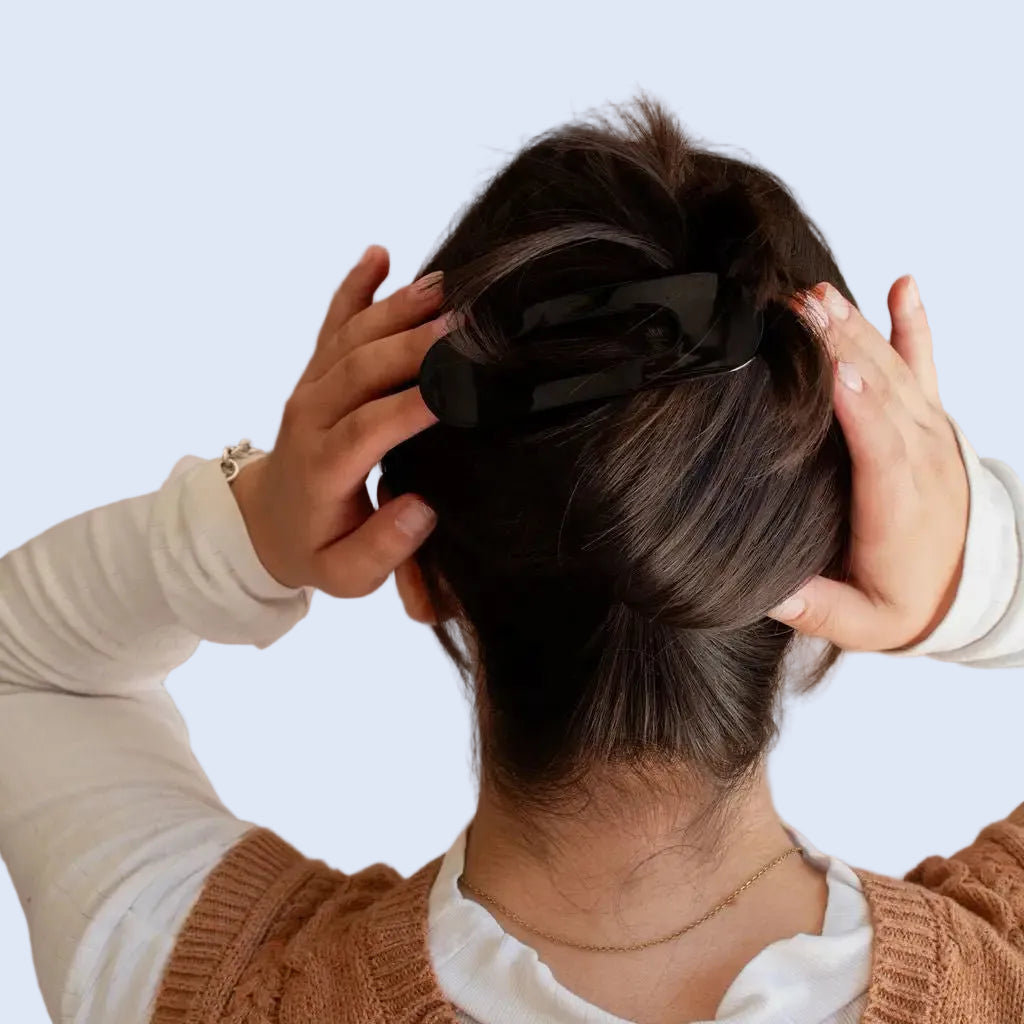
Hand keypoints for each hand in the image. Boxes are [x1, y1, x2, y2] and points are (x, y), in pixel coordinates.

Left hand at [229, 246, 455, 595]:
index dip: (412, 406)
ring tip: (447, 285)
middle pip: (361, 368)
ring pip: (352, 337)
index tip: (461, 388)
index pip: (368, 427)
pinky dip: (355, 286)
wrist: (264, 521)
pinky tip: (379, 254)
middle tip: (467, 325)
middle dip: (414, 344)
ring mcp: (311, 387)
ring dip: (397, 308)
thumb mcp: (345, 574)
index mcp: (322, 466)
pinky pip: (334, 323)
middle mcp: (311, 416)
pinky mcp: (315, 371)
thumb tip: (421, 507)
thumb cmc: (315, 547)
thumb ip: (382, 548)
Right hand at [767, 277, 968, 650]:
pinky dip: (913, 322)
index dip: (857, 408)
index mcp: (899, 504)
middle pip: (881, 391)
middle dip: (840, 347)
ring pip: (892, 368)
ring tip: (817, 295)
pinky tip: (902, 285)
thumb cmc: (909, 598)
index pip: (882, 448)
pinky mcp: (925, 418)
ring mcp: (926, 430)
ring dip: (856, 328)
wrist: (970, 584)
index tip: (829, 371)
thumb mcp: (863, 623)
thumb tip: (767, 593)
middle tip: (798, 310)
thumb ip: (817, 609)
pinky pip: (922, 363)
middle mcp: (918, 456)